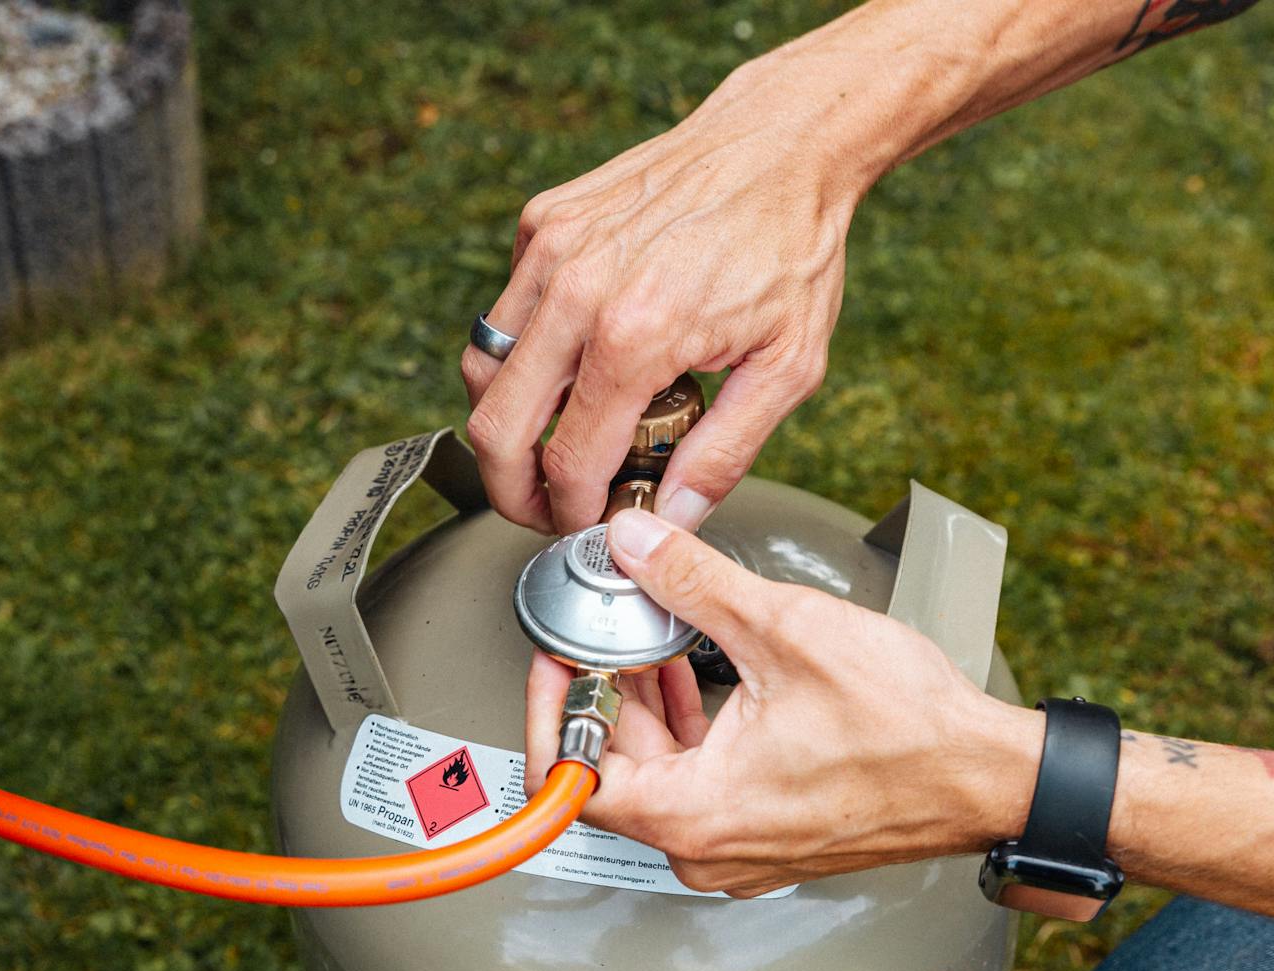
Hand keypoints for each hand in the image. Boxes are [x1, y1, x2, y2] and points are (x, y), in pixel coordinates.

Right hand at [462, 59, 870, 534]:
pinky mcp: (542, 222)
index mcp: (637, 334)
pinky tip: (577, 359)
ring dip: (509, 422)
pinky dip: (525, 351)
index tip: (586, 523)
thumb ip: (724, 456)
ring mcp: (551, 248)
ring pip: (483, 370)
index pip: (568, 460)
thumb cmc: (790, 246)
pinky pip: (505, 312)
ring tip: (554, 442)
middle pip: (494, 426)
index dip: (572, 512)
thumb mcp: (787, 368)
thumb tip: (674, 520)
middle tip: (541, 507)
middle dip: (510, 487)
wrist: (781, 145)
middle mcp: (578, 288)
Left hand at [522, 509, 1040, 895]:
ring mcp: (738, 846)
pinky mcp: (767, 832)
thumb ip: (692, 581)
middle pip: (611, 767)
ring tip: (652, 633)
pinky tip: (699, 667)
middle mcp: (707, 847)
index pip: (569, 778)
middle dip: (604, 686)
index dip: (552, 704)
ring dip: (647, 701)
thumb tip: (634, 546)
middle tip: (606, 623)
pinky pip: (698, 781)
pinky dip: (689, 724)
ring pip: (656, 772)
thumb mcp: (784, 629)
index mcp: (693, 815)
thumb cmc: (910, 731)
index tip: (558, 654)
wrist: (986, 774)